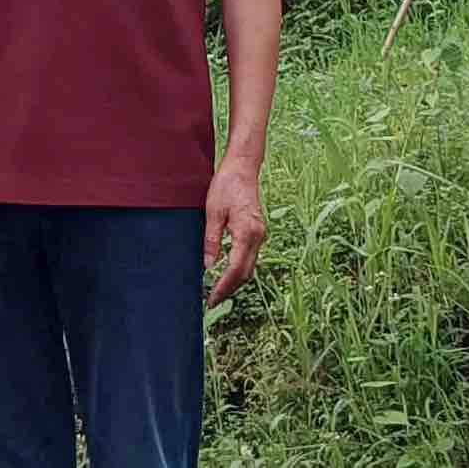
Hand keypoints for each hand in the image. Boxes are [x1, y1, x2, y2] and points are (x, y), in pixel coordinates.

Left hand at [203, 161, 267, 306]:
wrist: (243, 168)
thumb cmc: (226, 185)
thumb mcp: (212, 212)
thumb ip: (211, 241)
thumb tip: (208, 266)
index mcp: (246, 232)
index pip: (236, 269)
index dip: (224, 287)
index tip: (212, 299)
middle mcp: (258, 236)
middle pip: (246, 273)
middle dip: (230, 289)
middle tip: (212, 300)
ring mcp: (260, 234)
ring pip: (250, 266)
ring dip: (235, 280)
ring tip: (216, 290)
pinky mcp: (257, 231)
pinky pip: (250, 257)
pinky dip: (239, 269)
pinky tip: (226, 272)